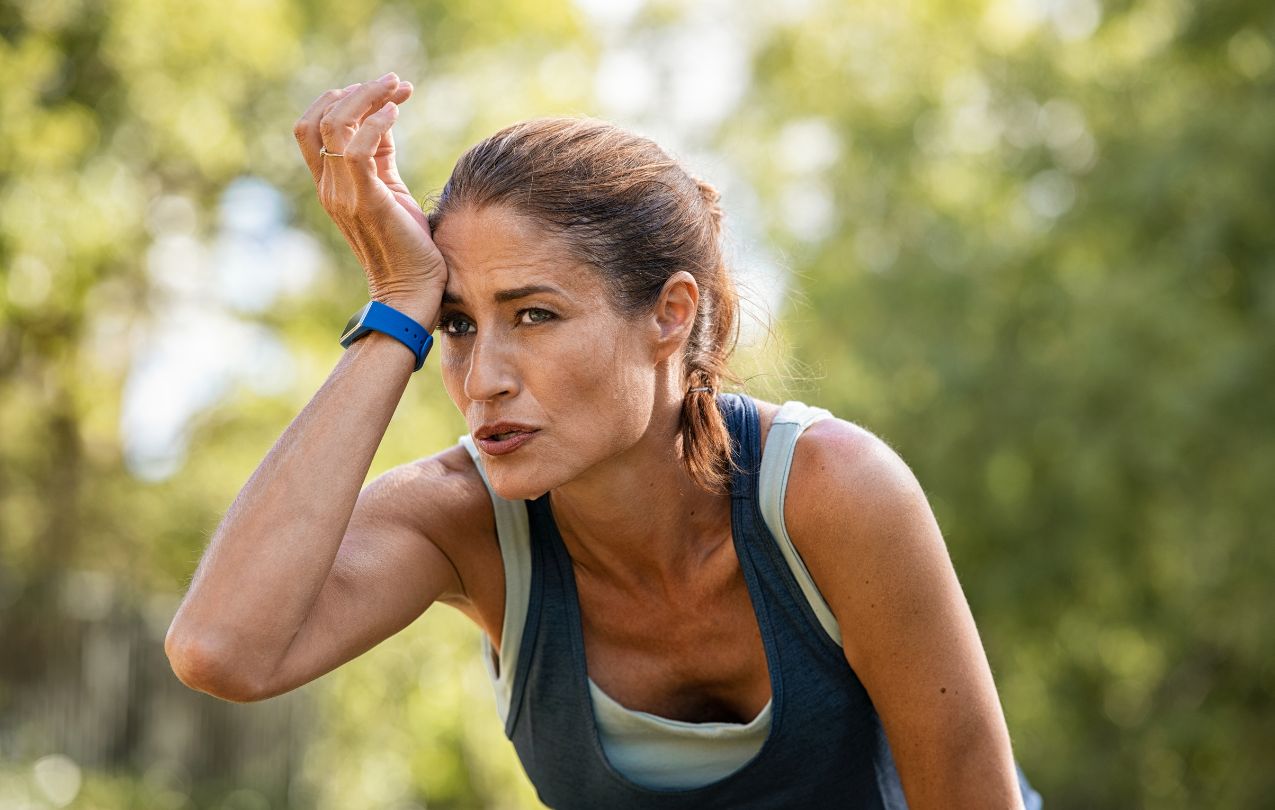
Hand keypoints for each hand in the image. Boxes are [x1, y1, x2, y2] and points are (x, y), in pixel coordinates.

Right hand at [294, 73, 445, 323]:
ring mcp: (343, 195)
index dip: (342, 100)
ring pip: (334, 125)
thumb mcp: (390, 191)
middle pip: (316, 119)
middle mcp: (330, 188)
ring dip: (367, 97)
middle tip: (393, 81)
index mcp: (331, 186)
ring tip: (398, 87)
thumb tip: (383, 118)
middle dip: (356, 91)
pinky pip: (357, 150)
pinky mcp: (366, 201)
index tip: (384, 91)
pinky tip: (396, 113)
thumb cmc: (409, 247)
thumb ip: (380, 157)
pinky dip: (376, 123)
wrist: (412, 293)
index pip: (312, 129)